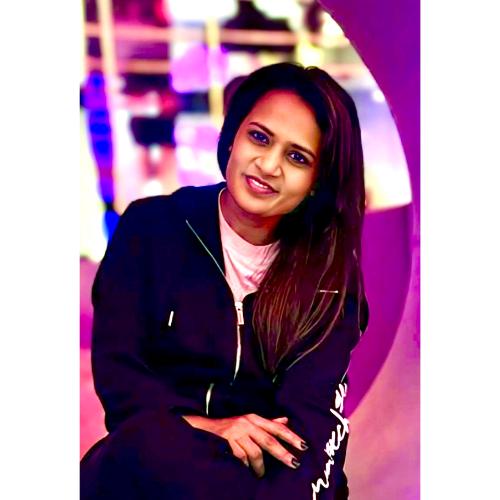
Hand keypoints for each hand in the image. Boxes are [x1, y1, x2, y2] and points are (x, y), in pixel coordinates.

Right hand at [182, 414, 306, 477]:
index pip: (277, 427)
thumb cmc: (230, 425)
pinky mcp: (227, 440)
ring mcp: (237, 431)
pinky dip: (245, 465)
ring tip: (261, 475)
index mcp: (255, 418)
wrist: (204, 426)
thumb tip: (286, 420)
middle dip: (282, 453)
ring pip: (255, 452)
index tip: (304, 446)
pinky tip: (247, 470)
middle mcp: (247, 423)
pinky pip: (241, 457)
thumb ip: (268, 423)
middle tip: (294, 463)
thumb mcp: (250, 421)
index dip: (291, 436)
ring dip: (259, 466)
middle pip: (269, 440)